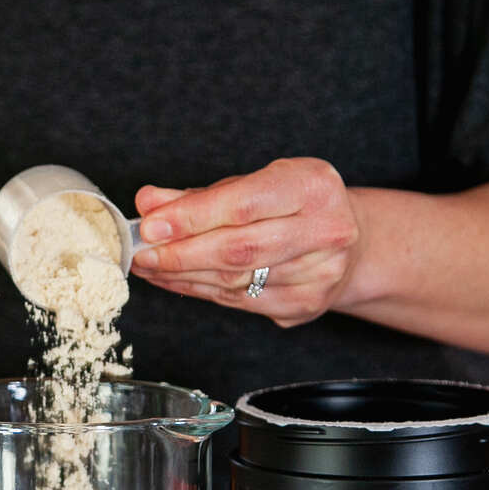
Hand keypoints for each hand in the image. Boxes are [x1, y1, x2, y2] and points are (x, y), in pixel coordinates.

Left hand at [131, 157, 361, 328]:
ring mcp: (319, 274)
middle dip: (181, 253)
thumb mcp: (255, 184)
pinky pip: (239, 302)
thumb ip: (201, 195)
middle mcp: (325, 230)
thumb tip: (149, 203)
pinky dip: (201, 291)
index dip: (191, 217)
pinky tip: (176, 281)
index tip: (151, 225)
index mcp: (313, 187)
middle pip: (239, 249)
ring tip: (150, 266)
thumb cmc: (295, 205)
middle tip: (141, 253)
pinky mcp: (305, 305)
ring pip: (235, 281)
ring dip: (183, 275)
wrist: (347, 241)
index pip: (243, 205)